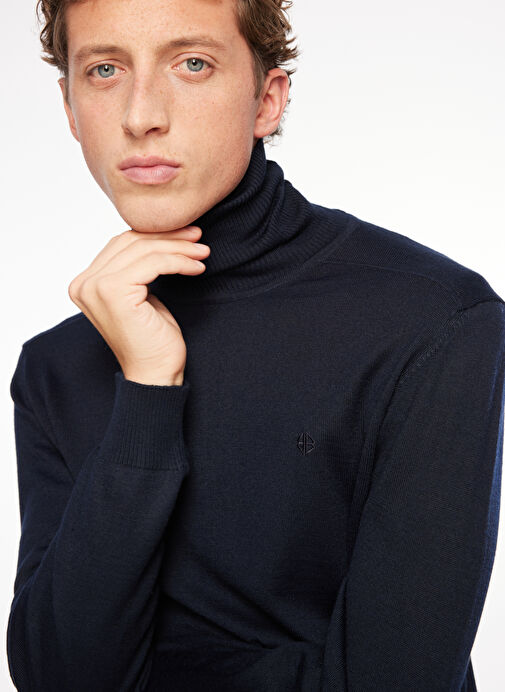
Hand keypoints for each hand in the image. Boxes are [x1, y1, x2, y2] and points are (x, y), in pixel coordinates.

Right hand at [68, 226, 209, 385]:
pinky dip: (179, 261)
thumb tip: (159, 235)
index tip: (187, 235)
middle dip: (170, 236)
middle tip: (198, 237)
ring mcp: (95, 287)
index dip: (157, 234)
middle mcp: (84, 283)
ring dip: (179, 248)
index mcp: (85, 283)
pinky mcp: (113, 292)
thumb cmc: (152, 340)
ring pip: (144, 250)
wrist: (154, 375)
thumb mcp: (142, 296)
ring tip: (202, 253)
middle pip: (131, 242)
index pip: (122, 244)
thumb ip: (137, 268)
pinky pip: (153, 263)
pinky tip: (197, 268)